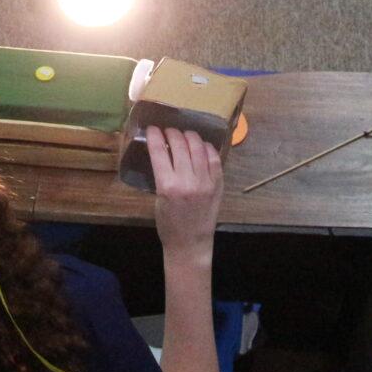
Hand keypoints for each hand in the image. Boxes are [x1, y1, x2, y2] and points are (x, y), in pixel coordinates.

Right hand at [145, 125, 221, 266]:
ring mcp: (205, 181)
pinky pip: (214, 158)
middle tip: (168, 130)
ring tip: (184, 134)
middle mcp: (187, 180)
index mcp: (167, 186)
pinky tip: (201, 145)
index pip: (159, 151)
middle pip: (180, 145)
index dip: (155, 135)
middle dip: (172, 133)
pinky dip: (207, 148)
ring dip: (190, 136)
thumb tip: (163, 152)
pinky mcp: (218, 184)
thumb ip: (161, 175)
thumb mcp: (158, 199)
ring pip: (198, 147)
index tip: (153, 128)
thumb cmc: (168, 224)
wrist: (190, 243)